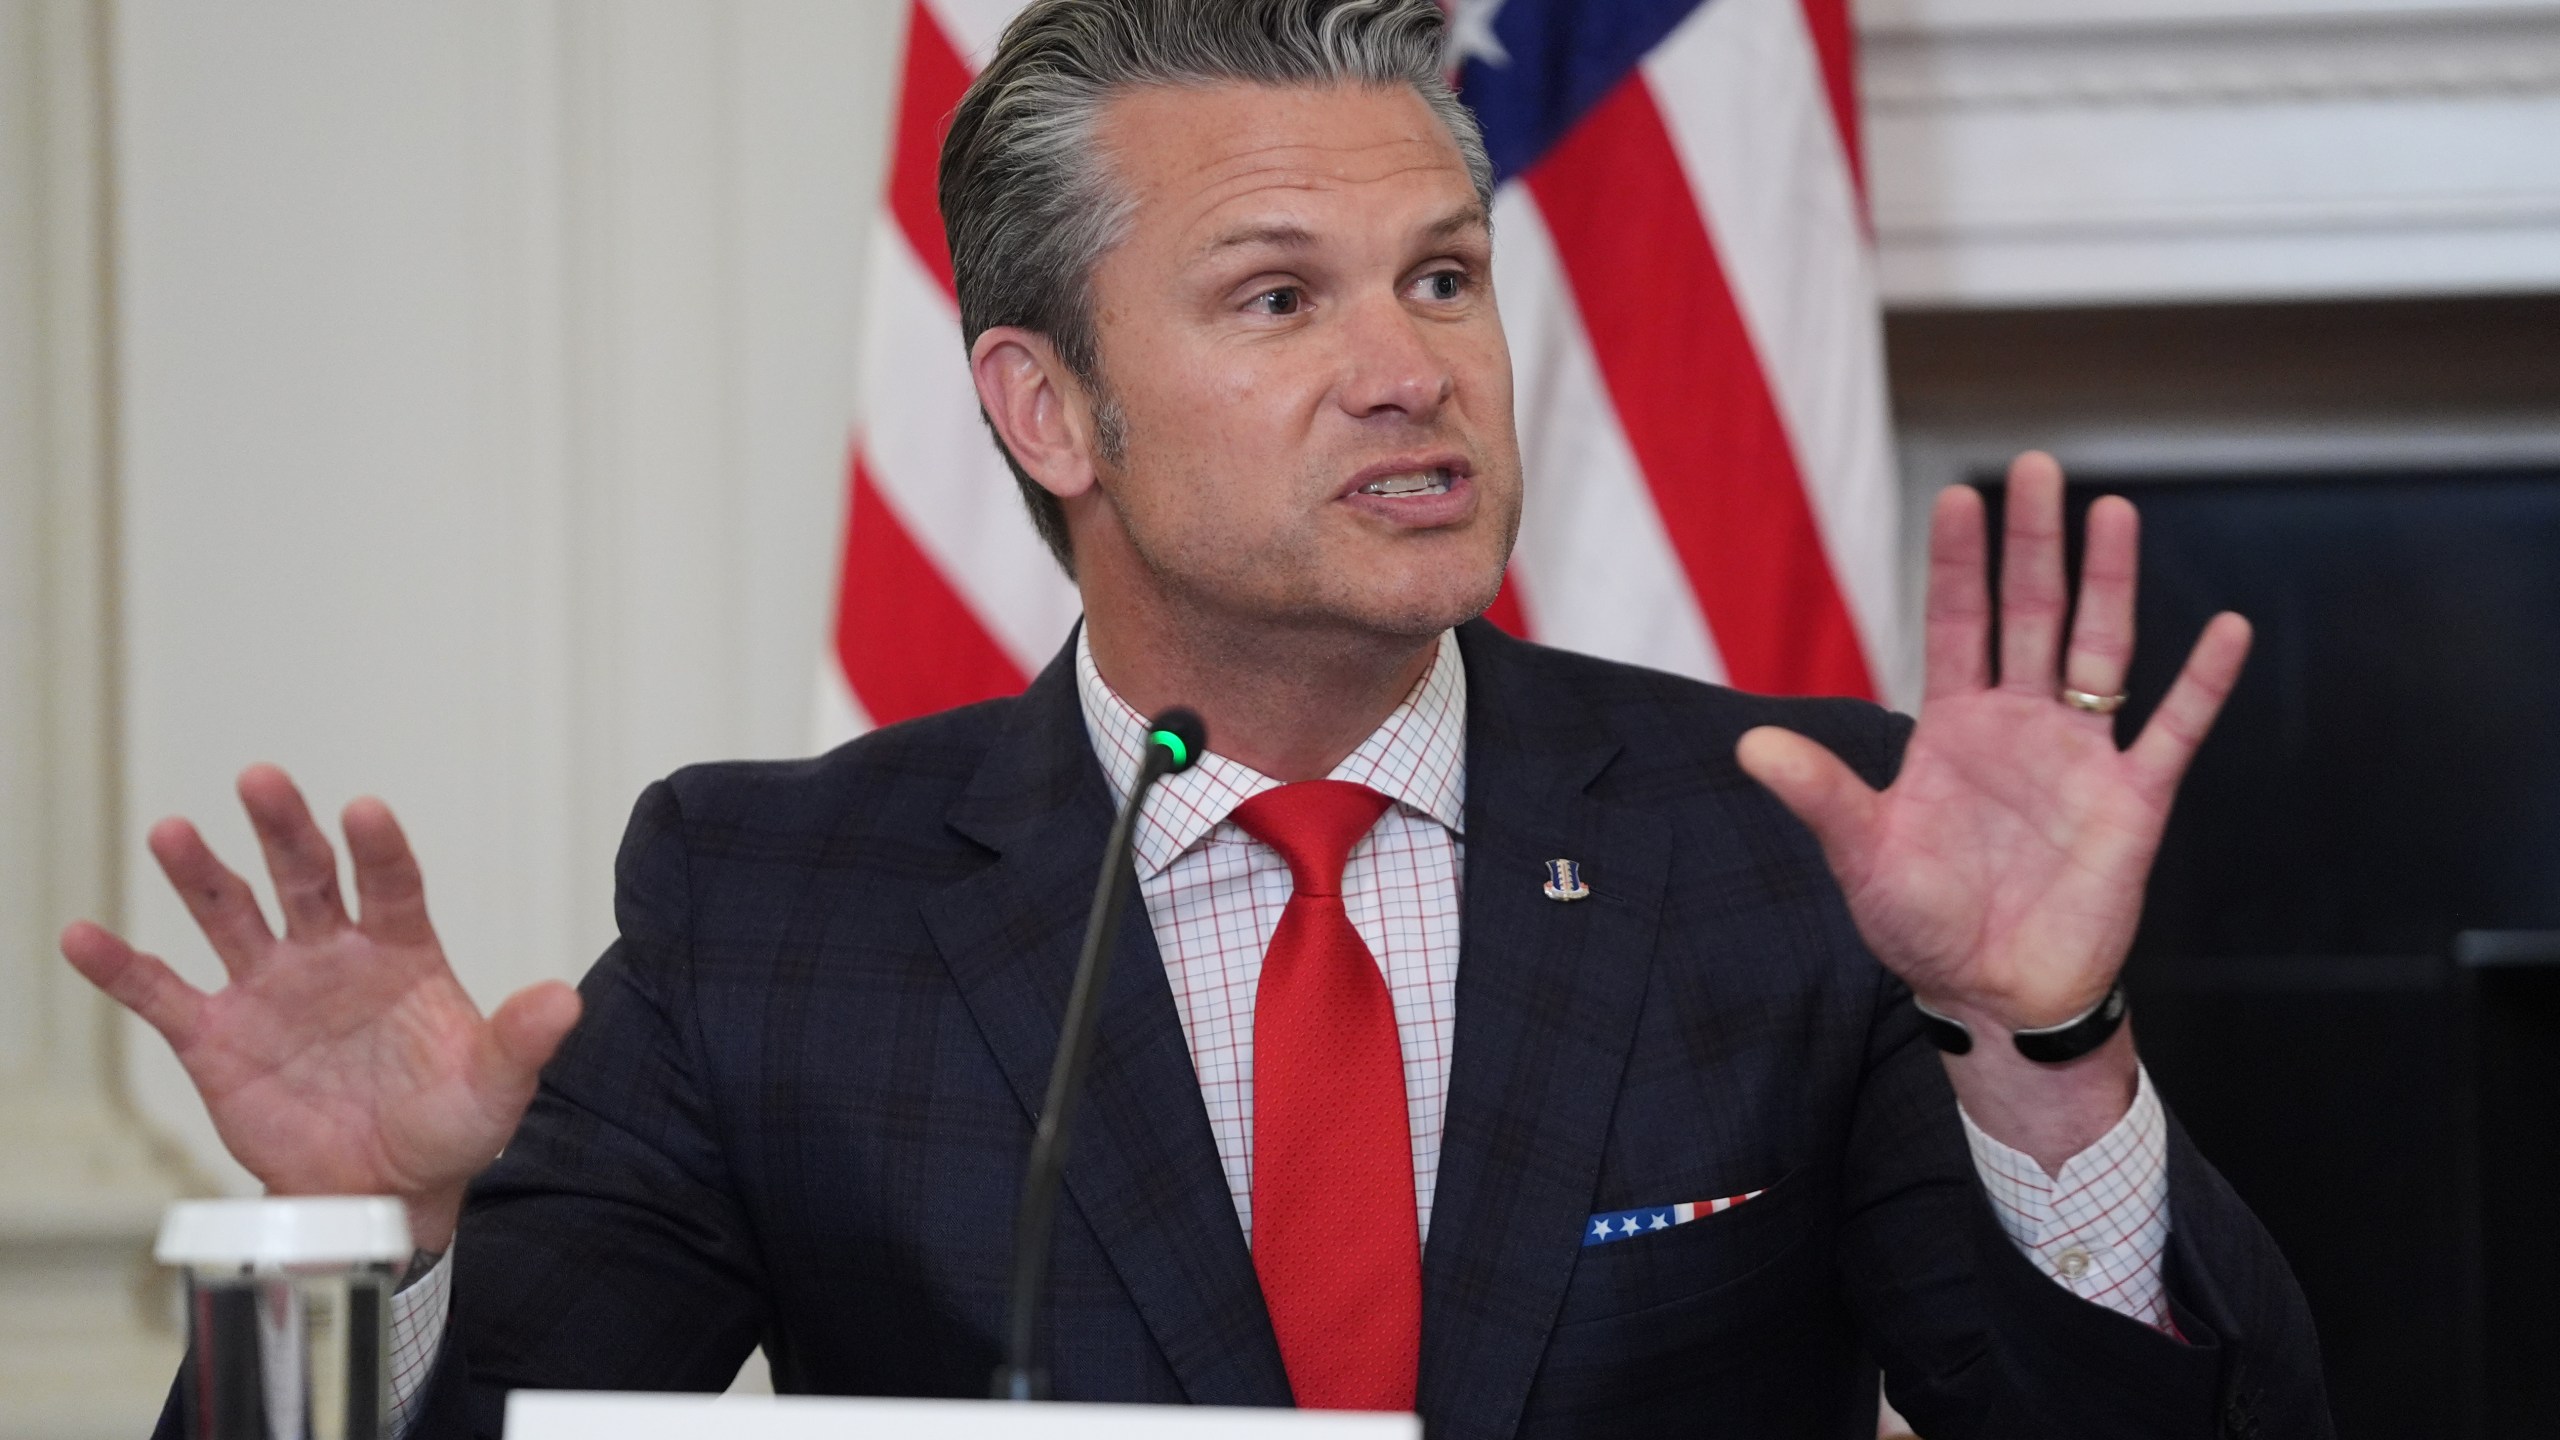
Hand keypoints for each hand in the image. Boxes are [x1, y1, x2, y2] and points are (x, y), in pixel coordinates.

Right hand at [60, 765, 580, 1251]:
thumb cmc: (448, 1127)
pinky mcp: (218, 1037)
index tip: (365, 812)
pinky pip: (161, 994)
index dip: (379, 850)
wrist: (386, 1193)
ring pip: (230, 915)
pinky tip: (84, 934)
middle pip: (304, 876)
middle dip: (284, 829)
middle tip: (262, 778)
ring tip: (173, 830)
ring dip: (200, 874)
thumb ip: (522, 1040)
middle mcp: (332, 956)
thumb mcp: (495, 1086)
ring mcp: (271, 990)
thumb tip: (565, 1000)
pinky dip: (121, 966)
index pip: (392, 885)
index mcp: (402, 953)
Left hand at [1738, 452, 2249, 1036]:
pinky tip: (2227, 628)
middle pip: (2031, 615)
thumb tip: (1748, 743)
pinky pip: (2173, 732)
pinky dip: (2202, 683)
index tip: (1961, 494)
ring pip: (2102, 651)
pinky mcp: (2132, 802)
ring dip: (2110, 584)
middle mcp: (2020, 725)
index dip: (1960, 563)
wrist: (1995, 994)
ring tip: (2113, 512)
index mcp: (1953, 728)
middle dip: (2033, 544)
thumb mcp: (1863, 855)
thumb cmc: (1925, 925)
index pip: (1957, 624)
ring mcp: (2080, 757)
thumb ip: (1819, 794)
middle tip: (2039, 465)